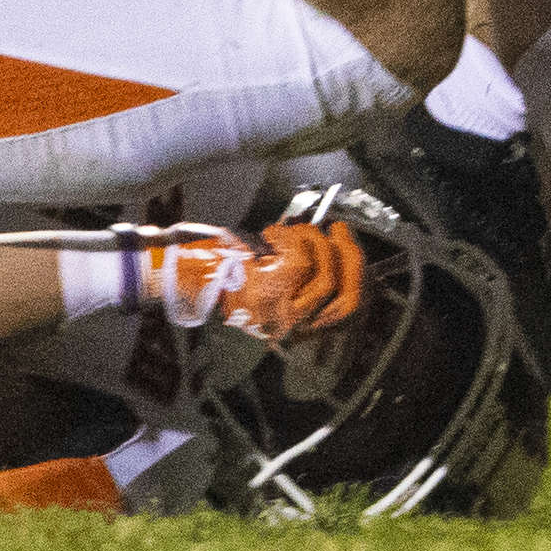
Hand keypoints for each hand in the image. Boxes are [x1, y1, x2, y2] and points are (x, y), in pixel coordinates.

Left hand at [126, 220, 369, 340]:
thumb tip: (339, 254)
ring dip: (314, 242)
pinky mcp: (271, 288)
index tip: (352, 249)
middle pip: (341, 289)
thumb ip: (304, 283)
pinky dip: (293, 238)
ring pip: (323, 271)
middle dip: (346, 255)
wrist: (192, 279)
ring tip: (296, 231)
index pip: (348, 307)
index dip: (359, 277)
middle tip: (336, 230)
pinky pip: (300, 260)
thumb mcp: (269, 290)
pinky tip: (275, 233)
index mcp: (296, 320)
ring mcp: (283, 307)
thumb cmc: (228, 282)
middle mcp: (293, 321)